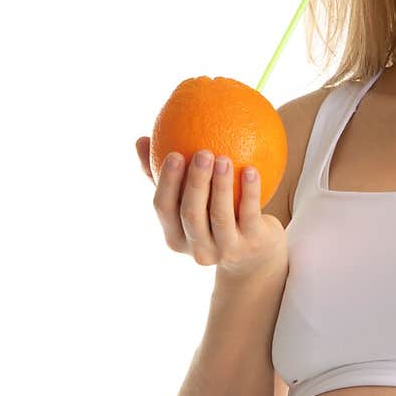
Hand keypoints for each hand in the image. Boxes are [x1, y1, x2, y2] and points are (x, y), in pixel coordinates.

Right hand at [134, 135, 287, 277]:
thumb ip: (162, 175)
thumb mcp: (185, 201)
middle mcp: (198, 248)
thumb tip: (140, 140)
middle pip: (191, 214)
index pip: (164, 209)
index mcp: (176, 236)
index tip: (174, 153)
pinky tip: (251, 169)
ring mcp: (226, 249)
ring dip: (222, 184)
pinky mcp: (253, 244)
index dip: (167, 183)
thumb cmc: (211, 217)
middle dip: (195, 182)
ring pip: (220, 215)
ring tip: (224, 158)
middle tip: (203, 153)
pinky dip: (250, 191)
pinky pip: (250, 213)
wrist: (255, 255)